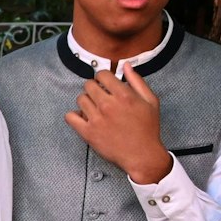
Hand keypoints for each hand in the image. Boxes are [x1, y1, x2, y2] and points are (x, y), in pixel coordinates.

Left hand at [64, 64, 170, 183]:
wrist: (142, 154)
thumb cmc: (148, 128)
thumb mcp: (150, 101)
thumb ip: (137, 81)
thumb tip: (126, 65)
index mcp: (124, 95)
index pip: (102, 74)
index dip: (103, 77)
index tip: (105, 84)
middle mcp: (108, 105)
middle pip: (88, 85)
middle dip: (94, 87)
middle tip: (100, 96)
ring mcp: (96, 119)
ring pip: (80, 99)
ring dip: (86, 101)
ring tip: (95, 108)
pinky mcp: (88, 133)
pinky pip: (70, 117)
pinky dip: (74, 115)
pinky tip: (84, 118)